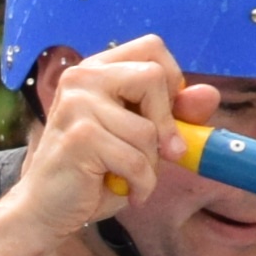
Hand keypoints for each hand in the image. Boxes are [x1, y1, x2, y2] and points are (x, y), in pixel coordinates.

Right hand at [13, 40, 213, 240]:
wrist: (46, 209)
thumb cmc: (95, 171)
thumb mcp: (140, 137)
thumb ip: (173, 114)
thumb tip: (209, 94)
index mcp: (95, 70)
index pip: (152, 47)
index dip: (171, 81)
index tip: (165, 114)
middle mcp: (81, 78)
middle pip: (154, 76)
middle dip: (167, 121)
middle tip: (162, 151)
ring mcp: (75, 105)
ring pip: (148, 129)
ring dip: (151, 164)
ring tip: (131, 177)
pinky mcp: (79, 137)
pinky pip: (135, 160)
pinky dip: (142, 184)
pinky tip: (128, 191)